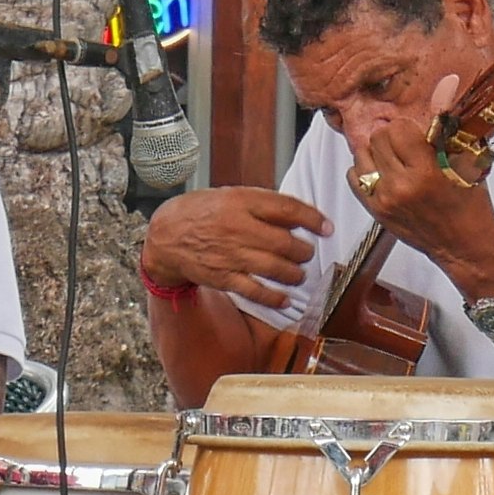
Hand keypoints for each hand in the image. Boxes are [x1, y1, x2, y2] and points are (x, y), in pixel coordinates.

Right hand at [140, 186, 329, 310]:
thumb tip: (299, 218)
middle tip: (307, 253)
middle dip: (305, 251)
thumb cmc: (203, 212)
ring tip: (299, 274)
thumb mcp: (232, 196)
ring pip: (276, 268)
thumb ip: (263, 205)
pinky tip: (285, 298)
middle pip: (285, 242)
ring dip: (295, 274)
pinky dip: (275, 297)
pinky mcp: (223, 277)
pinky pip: (256, 291)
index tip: (327, 227)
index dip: (313, 219)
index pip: (287, 209)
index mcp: (241, 201)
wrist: (167, 235)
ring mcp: (230, 254)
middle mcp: (237, 227)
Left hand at [334, 79, 493, 283]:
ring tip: (397, 160)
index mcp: (426, 172)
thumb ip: (449, 122)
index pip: (398, 128)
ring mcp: (384, 200)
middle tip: (408, 146)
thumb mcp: (467, 160)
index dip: (409, 127)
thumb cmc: (471, 205)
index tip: (419, 134)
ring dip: (377, 152)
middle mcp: (400, 187)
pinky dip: (367, 170)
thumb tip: (446, 83)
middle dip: (393, 136)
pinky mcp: (375, 211)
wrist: (464, 246)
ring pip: (362, 154)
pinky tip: (386, 174)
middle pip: (377, 138)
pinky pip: (354, 176)